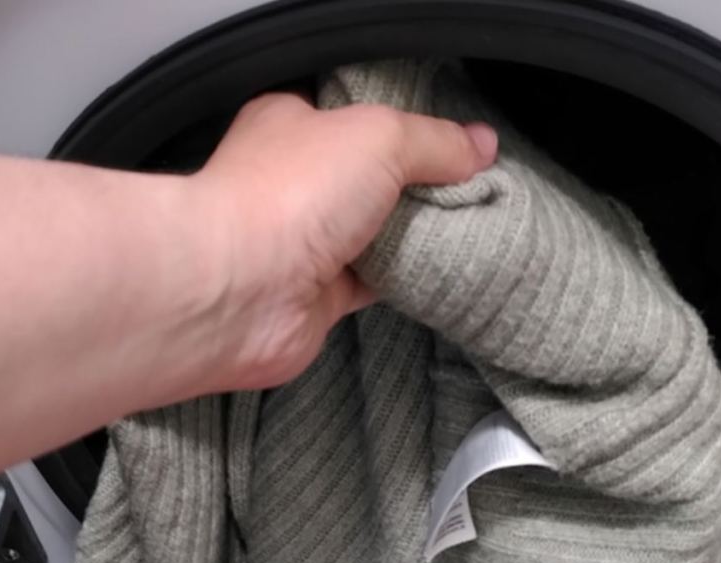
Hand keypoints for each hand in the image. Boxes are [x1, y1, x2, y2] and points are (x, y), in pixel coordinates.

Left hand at [193, 93, 497, 390]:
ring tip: (477, 224)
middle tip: (475, 183)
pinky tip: (449, 267)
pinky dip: (411, 276)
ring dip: (419, 232)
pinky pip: (378, 279)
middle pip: (372, 174)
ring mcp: (305, 239)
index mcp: (292, 122)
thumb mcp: (379, 137)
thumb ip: (434, 139)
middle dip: (420, 181)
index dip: (405, 118)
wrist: (239, 290)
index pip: (354, 111)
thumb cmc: (287, 194)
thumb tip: (480, 144)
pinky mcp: (319, 292)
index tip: (456, 132)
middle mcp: (295, 179)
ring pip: (378, 229)